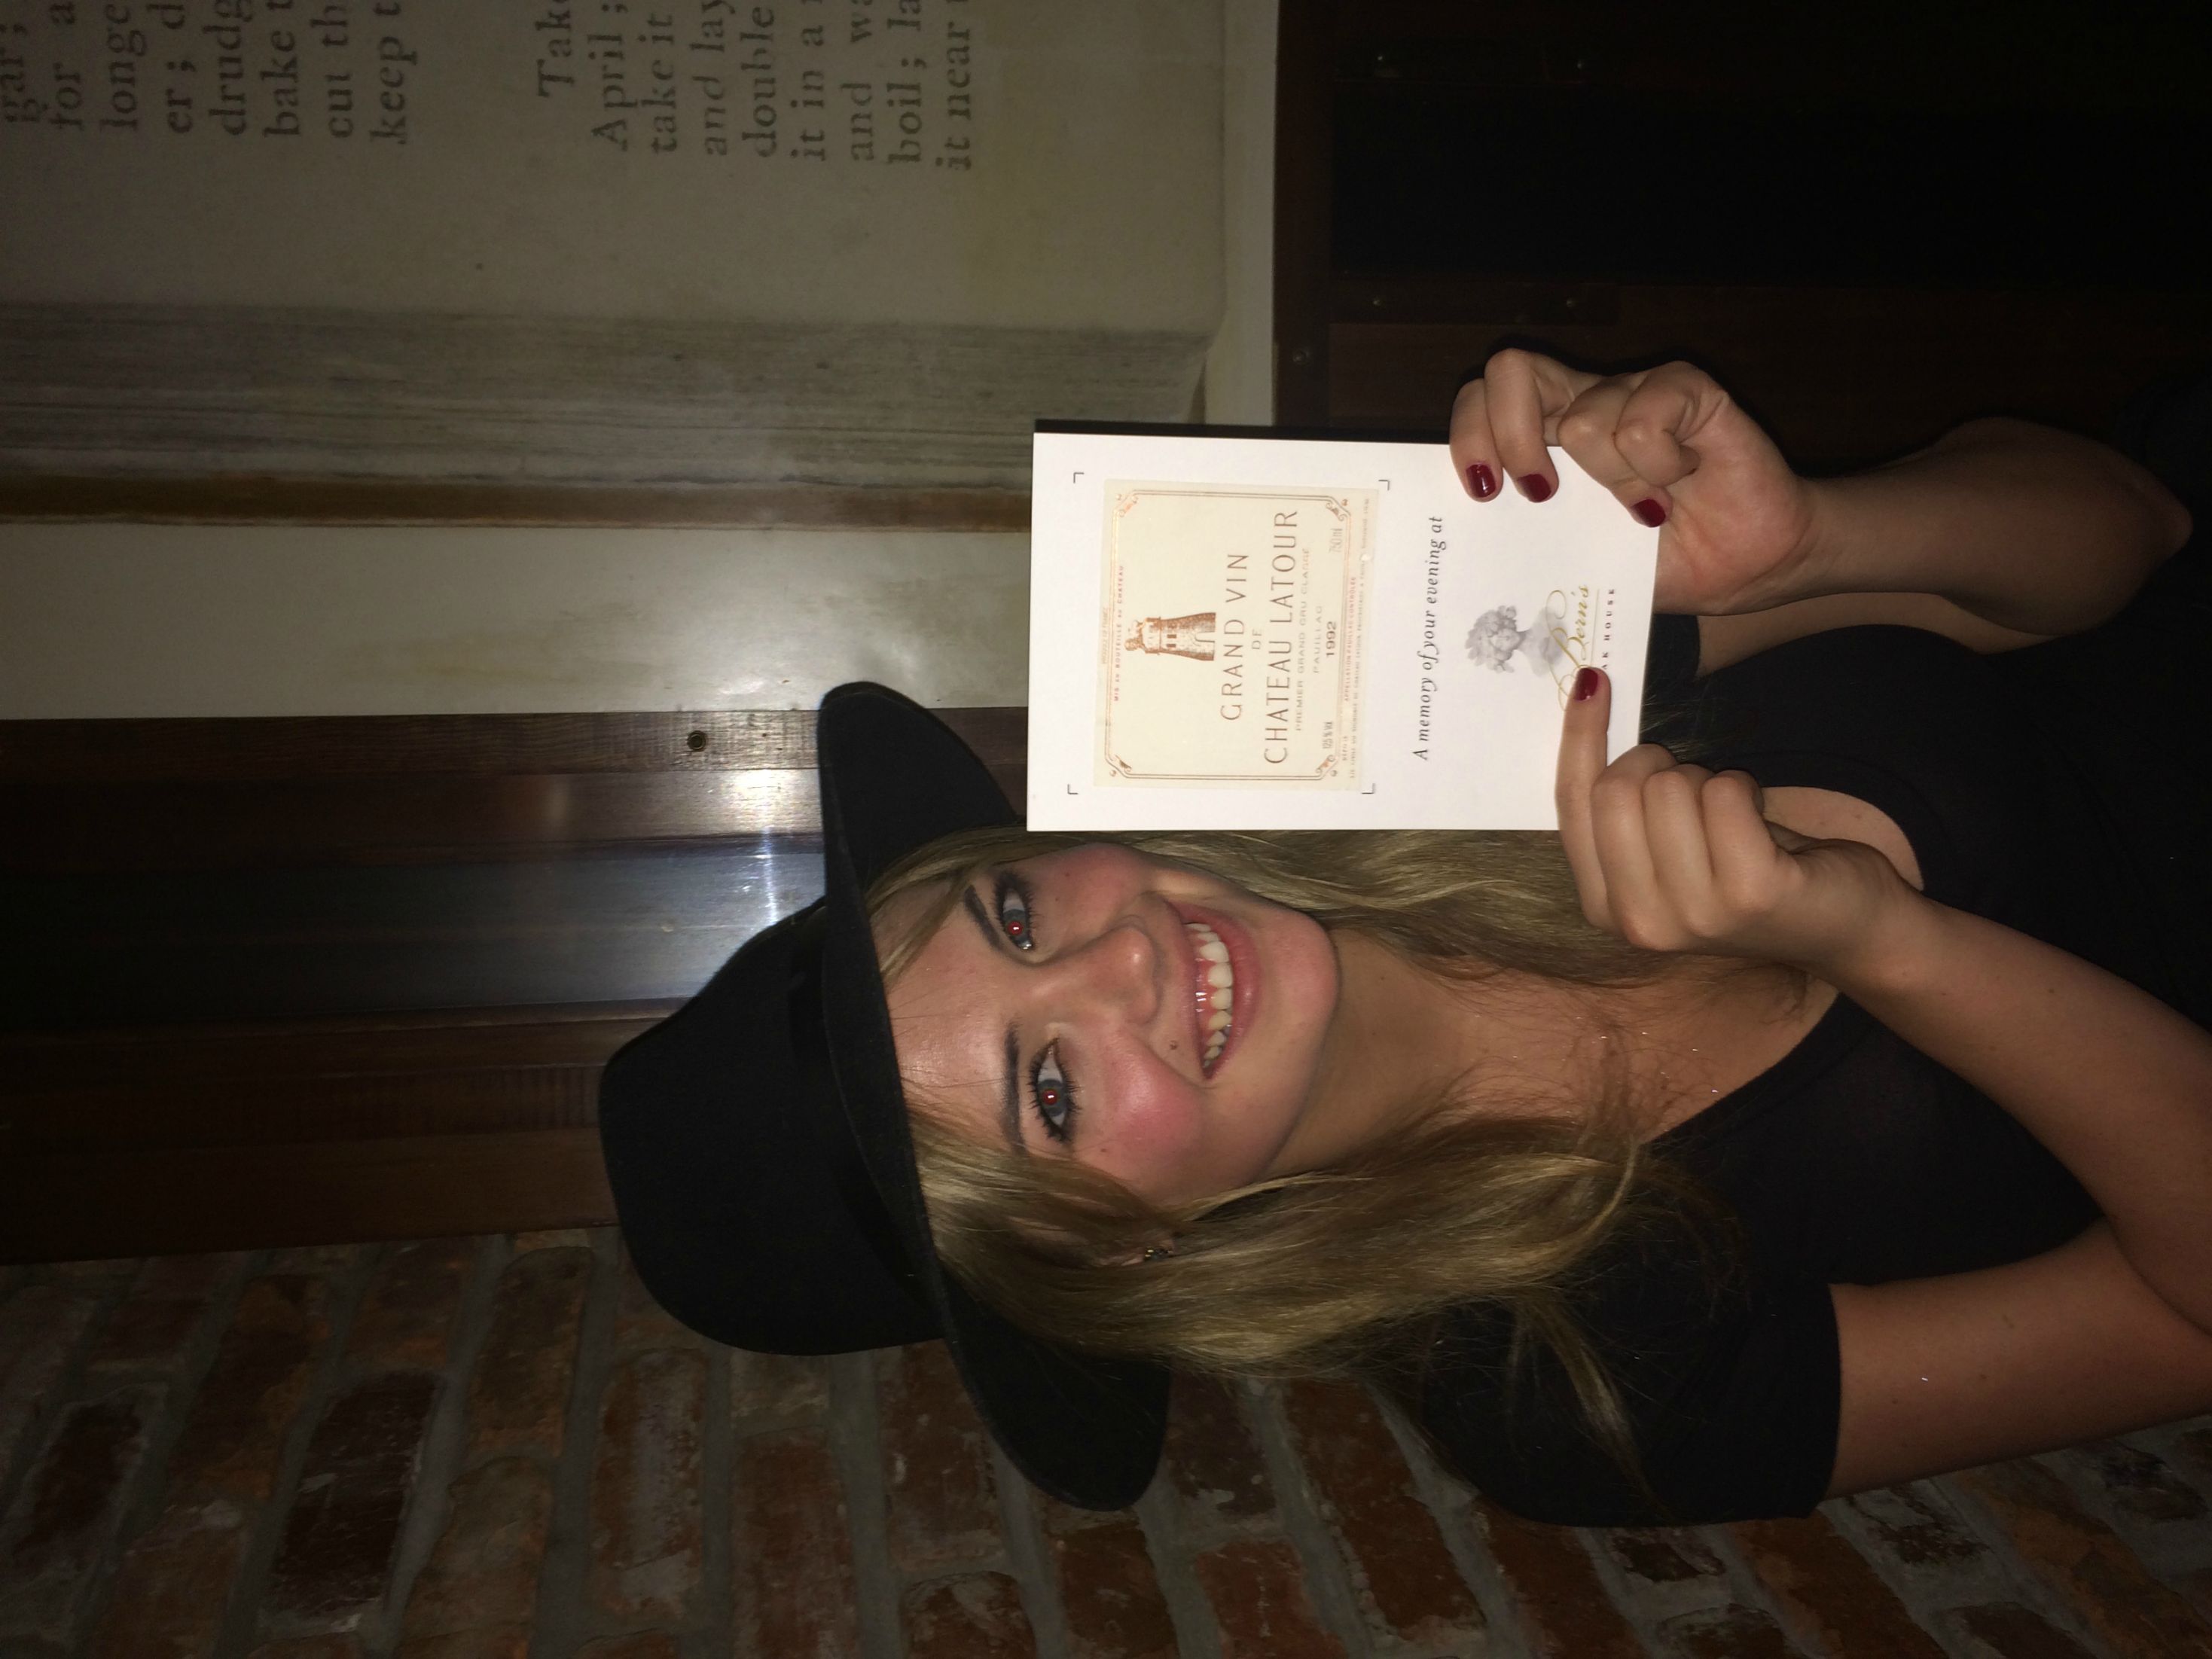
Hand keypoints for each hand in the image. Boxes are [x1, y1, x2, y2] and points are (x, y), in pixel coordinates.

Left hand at [1451, 350, 1822, 615]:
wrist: (1745, 567)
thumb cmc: (1658, 563)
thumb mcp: (1577, 562)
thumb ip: (1529, 544)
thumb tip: (1470, 559)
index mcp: (1546, 439)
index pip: (1480, 399)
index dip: (1470, 437)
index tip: (1486, 494)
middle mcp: (1584, 403)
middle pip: (1510, 371)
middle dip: (1510, 437)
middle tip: (1542, 495)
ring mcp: (1633, 391)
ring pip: (1583, 419)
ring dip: (1614, 483)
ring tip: (1647, 510)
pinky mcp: (1686, 389)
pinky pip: (1644, 419)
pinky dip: (1658, 467)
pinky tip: (1683, 478)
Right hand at [1555, 668, 1915, 977]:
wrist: (1840, 926)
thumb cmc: (1744, 870)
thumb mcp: (1662, 850)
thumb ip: (1618, 806)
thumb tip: (1587, 695)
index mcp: (1604, 907)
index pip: (1571, 804)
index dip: (1579, 735)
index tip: (1592, 681)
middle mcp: (1640, 922)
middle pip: (1616, 789)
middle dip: (1657, 765)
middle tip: (1693, 787)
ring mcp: (1695, 913)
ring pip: (1670, 788)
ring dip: (1706, 781)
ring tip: (1732, 817)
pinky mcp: (1751, 892)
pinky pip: (1725, 793)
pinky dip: (1745, 788)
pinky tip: (1760, 820)